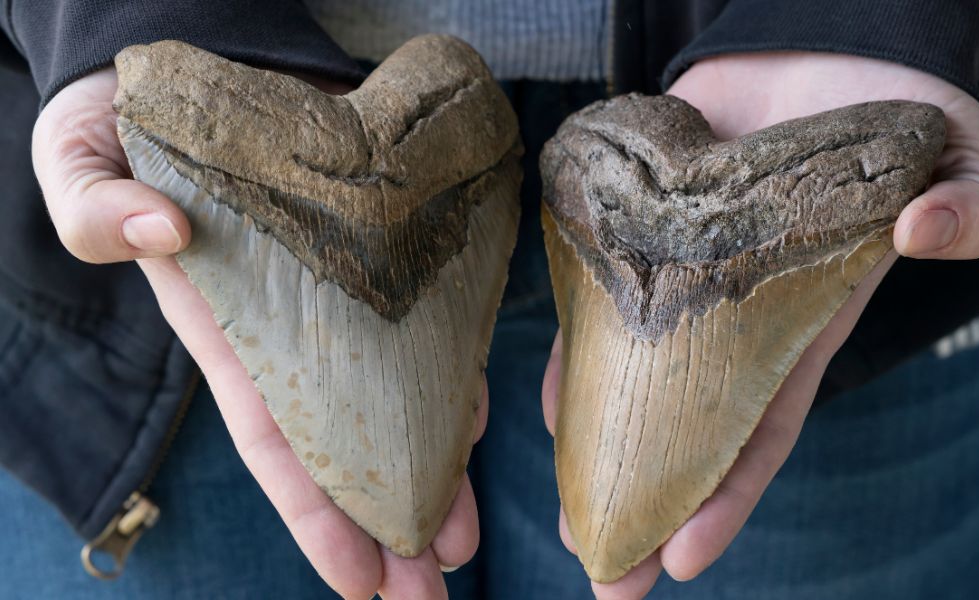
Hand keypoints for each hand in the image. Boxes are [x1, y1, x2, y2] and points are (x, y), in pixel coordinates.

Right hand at [33, 66, 485, 599]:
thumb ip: (96, 208)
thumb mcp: (81, 160)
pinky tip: (478, 426)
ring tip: (467, 538)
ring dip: (433, 469)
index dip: (315, 514)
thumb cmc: (127, 127)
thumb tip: (161, 235)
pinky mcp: (384, 253)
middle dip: (386, 521)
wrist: (199, 75)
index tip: (361, 582)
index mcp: (227, 330)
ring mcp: (344, 297)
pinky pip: (425, 326)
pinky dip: (450, 378)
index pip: (276, 441)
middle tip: (436, 588)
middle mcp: (292, 330)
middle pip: (346, 445)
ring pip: (393, 399)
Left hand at [541, 51, 978, 598]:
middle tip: (601, 571)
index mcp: (802, 324)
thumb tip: (931, 228)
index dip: (725, 498)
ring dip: (598, 442)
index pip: (761, 428)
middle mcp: (735, 318)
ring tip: (563, 504)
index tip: (680, 560)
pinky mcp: (642, 234)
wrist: (820, 55)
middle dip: (647, 500)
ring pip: (632, 379)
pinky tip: (547, 400)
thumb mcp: (967, 161)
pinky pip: (598, 304)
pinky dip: (573, 352)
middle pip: (685, 427)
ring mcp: (684, 280)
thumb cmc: (900, 121)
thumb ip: (974, 206)